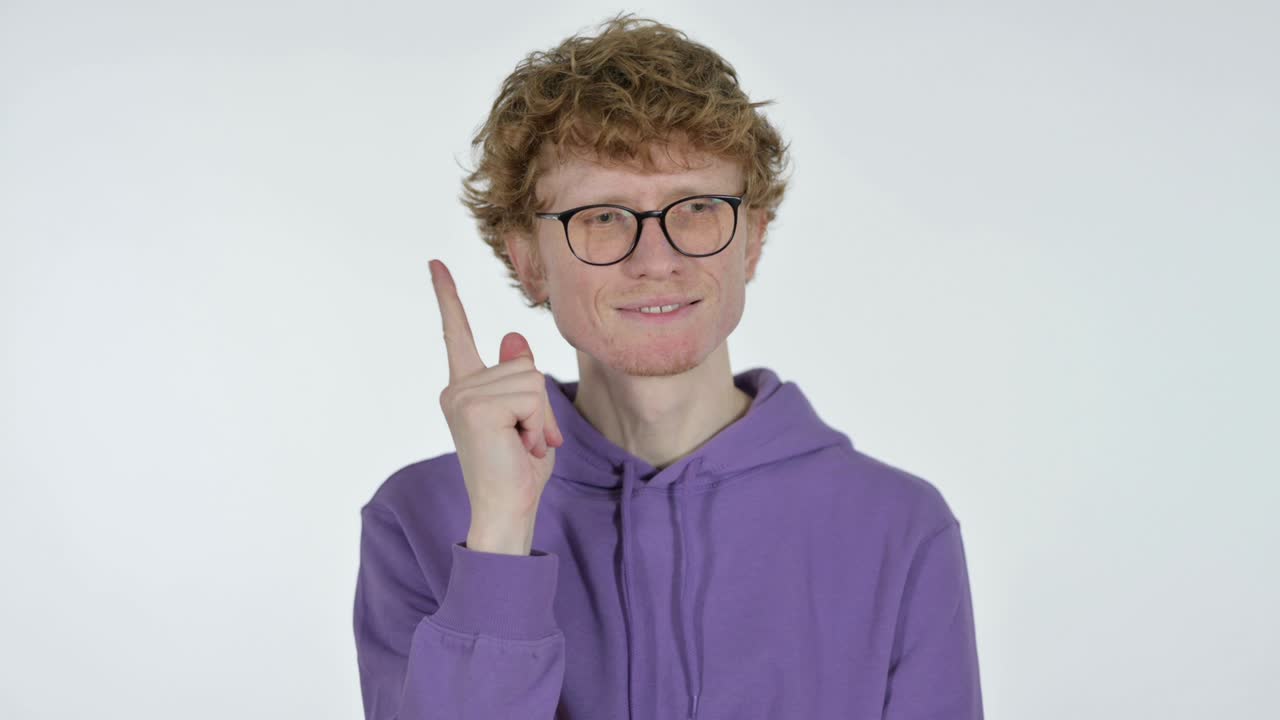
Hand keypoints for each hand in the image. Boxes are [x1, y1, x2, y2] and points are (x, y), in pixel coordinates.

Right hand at [429, 259, 563, 554]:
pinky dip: (537, 424)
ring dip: (540, 418)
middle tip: (526, 441)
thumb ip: (519, 379)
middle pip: (524, 365)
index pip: (457, 333)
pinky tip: (521, 447)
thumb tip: (513, 336)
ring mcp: (462, 396)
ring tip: (522, 446)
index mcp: (465, 388)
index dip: (448, 297)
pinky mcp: (474, 407)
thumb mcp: (528, 417)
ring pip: (531, 380)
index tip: (435, 264)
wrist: (505, 512)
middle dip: (540, 406)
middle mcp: (457, 388)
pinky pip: (530, 396)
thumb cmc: (518, 472)